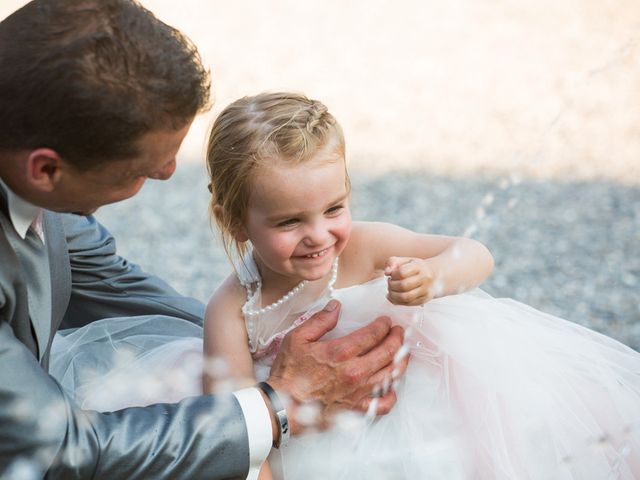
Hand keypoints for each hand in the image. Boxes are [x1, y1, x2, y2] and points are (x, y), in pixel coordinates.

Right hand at [266, 300, 408, 434]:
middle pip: (388, 352)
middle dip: (397, 339)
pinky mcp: (356, 409)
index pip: (374, 334)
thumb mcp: (298, 338)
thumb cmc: (289, 373)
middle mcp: (356, 371)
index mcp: (342, 351)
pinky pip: (383, 404)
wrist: (282, 406)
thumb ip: (320, 320)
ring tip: (403, 353)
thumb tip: (336, 306)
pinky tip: (392, 387)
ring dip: (401, 361)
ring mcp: (358, 391)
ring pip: (391, 375)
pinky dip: (392, 395)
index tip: (386, 321)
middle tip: (399, 332)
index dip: (383, 325)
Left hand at [385, 256, 439, 305]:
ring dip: (393, 295)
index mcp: (420, 266)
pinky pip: (407, 304)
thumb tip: (386, 272)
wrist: (433, 275)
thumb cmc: (414, 267)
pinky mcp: (423, 300)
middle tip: (390, 282)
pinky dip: (396, 301)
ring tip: (391, 290)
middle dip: (391, 285)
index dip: (393, 274)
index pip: (402, 272)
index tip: (392, 274)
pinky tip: (393, 296)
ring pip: (405, 297)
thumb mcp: (404, 260)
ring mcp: (426, 290)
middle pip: (403, 286)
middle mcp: (425, 278)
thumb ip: (392, 262)